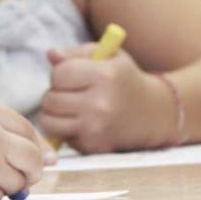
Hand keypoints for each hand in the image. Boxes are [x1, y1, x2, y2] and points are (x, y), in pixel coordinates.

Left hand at [39, 46, 173, 152]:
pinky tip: (80, 120)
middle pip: (50, 99)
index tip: (70, 74)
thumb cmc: (124, 79)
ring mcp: (96, 128)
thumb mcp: (108, 56)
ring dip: (53, 112)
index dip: (60, 73)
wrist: (151, 113)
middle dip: (55, 93)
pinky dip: (64, 128)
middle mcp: (100, 104)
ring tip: (68, 105)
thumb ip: (76, 53)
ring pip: (48, 120)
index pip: (59, 74)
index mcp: (105, 75)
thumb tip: (51, 55)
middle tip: (69, 91)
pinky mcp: (92, 146)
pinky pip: (60, 136)